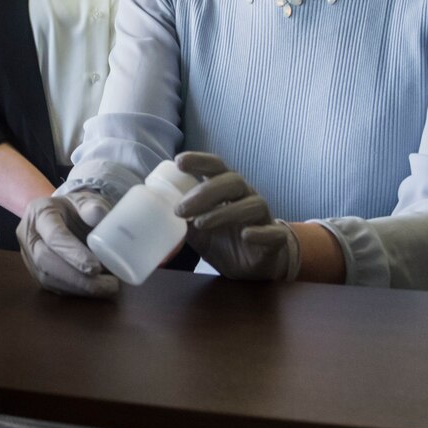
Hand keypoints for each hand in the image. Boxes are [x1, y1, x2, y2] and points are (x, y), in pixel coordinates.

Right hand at [17, 187, 119, 298]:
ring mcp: (28, 255)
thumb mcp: (85, 200)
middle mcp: (28, 235)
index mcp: (39, 212)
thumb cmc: (75, 208)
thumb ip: (91, 205)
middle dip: (76, 277)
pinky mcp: (34, 271)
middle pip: (45, 260)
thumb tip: (97, 213)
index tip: (95, 267)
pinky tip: (94, 291)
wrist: (62, 216)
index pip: (53, 235)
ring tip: (106, 289)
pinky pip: (51, 286)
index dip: (73, 253)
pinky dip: (74, 291)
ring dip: (77, 288)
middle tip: (105, 285)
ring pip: (46, 277)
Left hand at [173, 152, 300, 281]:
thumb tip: (153, 211)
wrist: (252, 267)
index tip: (179, 161)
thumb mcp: (197, 230)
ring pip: (251, 205)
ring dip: (224, 212)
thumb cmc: (223, 240)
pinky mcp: (274, 239)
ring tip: (200, 224)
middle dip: (205, 192)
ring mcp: (262, 217)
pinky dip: (259, 232)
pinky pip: (272, 232)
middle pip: (232, 181)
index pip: (216, 167)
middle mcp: (246, 196)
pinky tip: (246, 235)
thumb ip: (182, 218)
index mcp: (226, 189)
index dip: (200, 161)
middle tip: (181, 209)